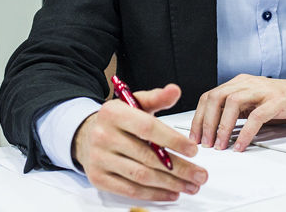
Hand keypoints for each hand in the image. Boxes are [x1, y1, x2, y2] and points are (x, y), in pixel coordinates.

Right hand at [73, 84, 207, 201]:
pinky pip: (130, 190)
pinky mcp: (99, 178)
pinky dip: (154, 194)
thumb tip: (175, 90)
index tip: (193, 150)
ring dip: (170, 184)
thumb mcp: (135, 103)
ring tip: (191, 185)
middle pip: (148, 157)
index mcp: (114, 113)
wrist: (86, 135)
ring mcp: (100, 159)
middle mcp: (104, 136)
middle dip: (179, 168)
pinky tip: (171, 192)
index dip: (173, 140)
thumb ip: (157, 98)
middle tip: (200, 174)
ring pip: (141, 176)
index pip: (148, 128)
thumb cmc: (117, 120)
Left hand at [189, 74, 285, 151]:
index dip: (199, 117)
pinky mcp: (278, 100)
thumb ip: (235, 111)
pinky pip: (257, 116)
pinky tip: (241, 145)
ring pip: (233, 102)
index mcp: (239, 83)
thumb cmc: (282, 102)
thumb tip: (212, 130)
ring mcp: (263, 90)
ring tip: (220, 145)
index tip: (194, 137)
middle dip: (207, 121)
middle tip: (205, 143)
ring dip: (223, 126)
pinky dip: (245, 132)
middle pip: (217, 96)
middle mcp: (248, 83)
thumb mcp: (253, 104)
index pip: (210, 96)